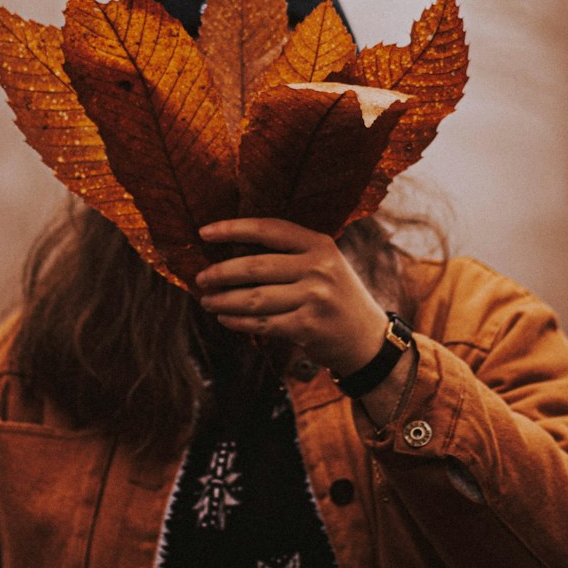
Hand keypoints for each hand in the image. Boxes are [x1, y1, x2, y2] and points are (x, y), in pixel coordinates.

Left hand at [195, 218, 388, 377]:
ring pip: (254, 298)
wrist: (366, 338)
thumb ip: (290, 253)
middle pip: (255, 266)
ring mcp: (314, 298)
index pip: (269, 229)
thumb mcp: (324, 263)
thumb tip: (232, 250)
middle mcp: (318, 268)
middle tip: (201, 278)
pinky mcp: (307, 327)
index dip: (233, 228)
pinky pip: (262, 323)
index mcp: (319, 244)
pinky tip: (225, 319)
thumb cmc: (336, 295)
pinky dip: (238, 322)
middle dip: (221, 273)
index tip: (205, 232)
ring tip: (207, 301)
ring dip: (224, 301)